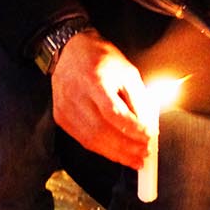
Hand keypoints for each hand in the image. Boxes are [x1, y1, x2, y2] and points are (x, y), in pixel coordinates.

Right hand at [49, 29, 151, 168]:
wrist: (71, 50)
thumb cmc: (102, 60)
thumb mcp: (128, 72)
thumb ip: (139, 99)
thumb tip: (149, 127)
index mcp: (95, 80)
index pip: (114, 113)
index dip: (132, 129)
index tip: (149, 136)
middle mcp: (76, 95)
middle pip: (101, 131)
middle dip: (126, 147)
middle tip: (144, 154)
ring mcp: (65, 108)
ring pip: (91, 140)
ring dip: (116, 154)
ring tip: (134, 159)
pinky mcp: (60, 116)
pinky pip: (82, 140)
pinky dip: (102, 150)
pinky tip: (116, 153)